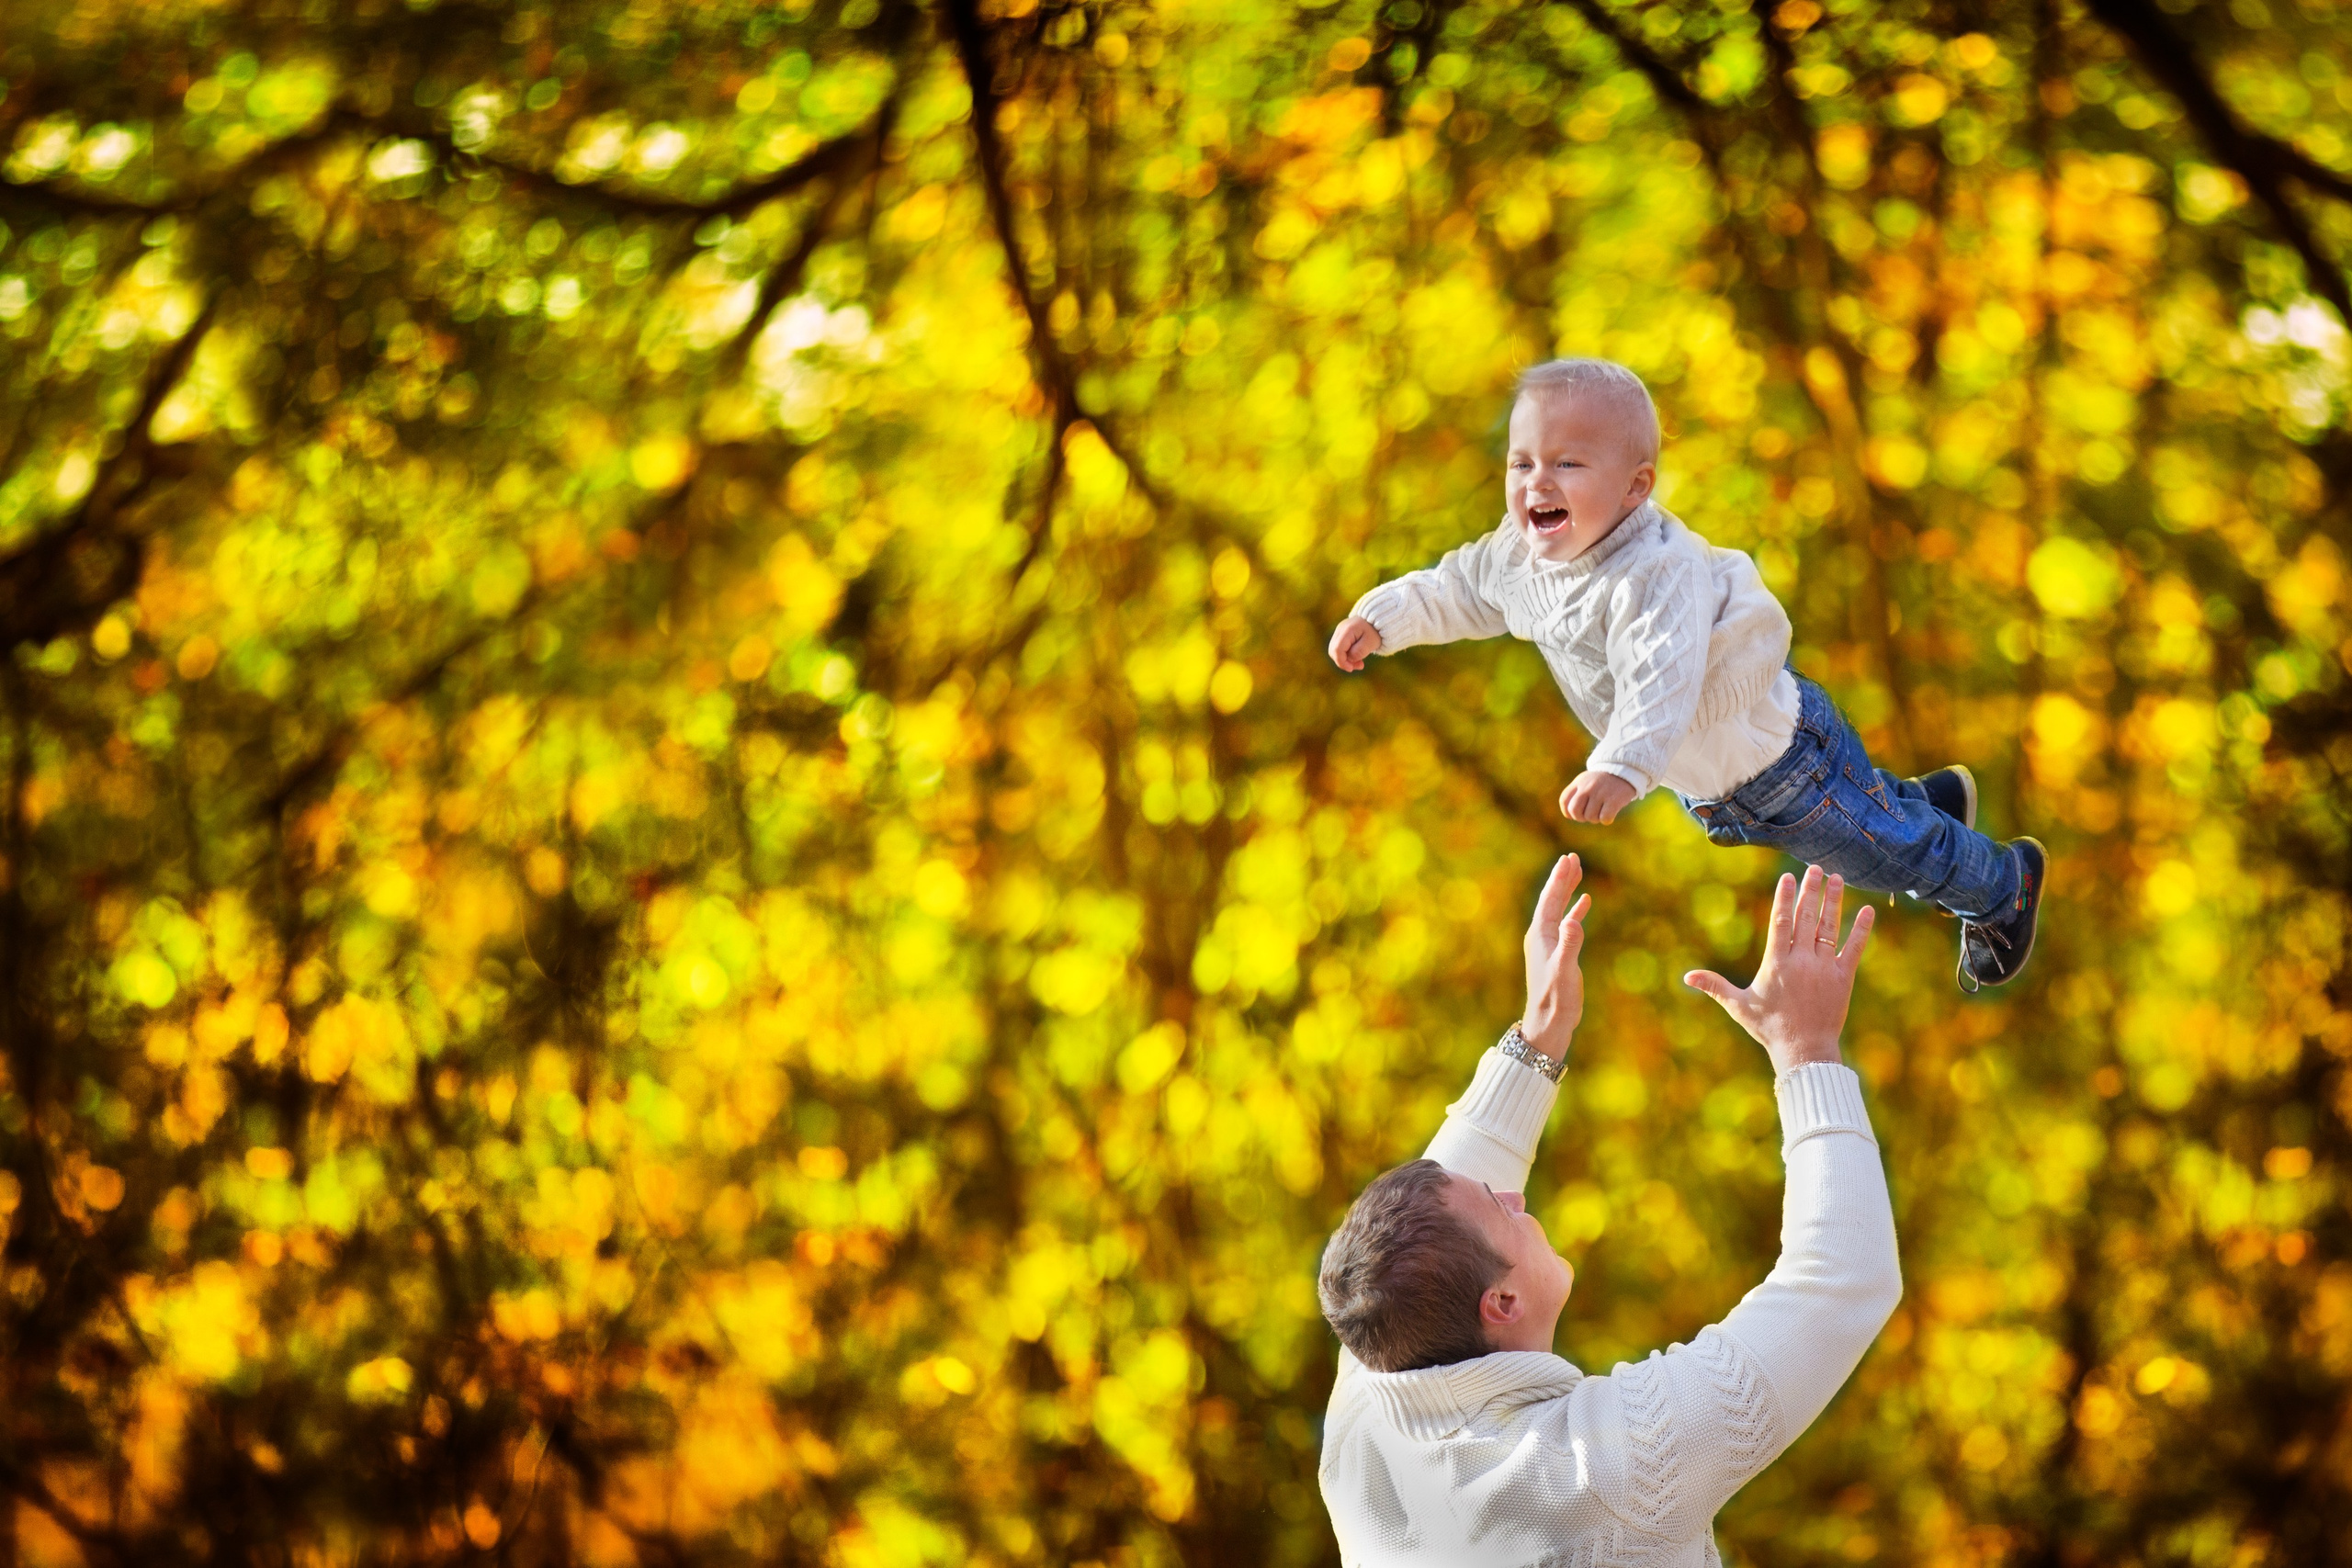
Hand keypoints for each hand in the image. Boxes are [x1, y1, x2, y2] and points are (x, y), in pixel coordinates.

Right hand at [1328, 616, 1382, 671]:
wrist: (1376, 620)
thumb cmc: (1375, 631)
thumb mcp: (1371, 643)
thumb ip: (1359, 652)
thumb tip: (1349, 659)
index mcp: (1348, 630)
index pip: (1337, 649)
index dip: (1341, 662)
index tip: (1351, 669)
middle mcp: (1340, 629)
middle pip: (1333, 651)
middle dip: (1343, 662)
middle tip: (1359, 665)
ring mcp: (1339, 631)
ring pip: (1334, 650)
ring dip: (1344, 659)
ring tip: (1359, 662)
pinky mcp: (1340, 634)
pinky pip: (1338, 648)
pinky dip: (1345, 655)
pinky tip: (1356, 656)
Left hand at [1521, 854, 1591, 1061]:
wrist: (1548, 1024)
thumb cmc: (1556, 999)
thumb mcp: (1565, 971)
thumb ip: (1570, 945)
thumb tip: (1574, 920)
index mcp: (1540, 936)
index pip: (1550, 900)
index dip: (1559, 879)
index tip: (1568, 858)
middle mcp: (1540, 936)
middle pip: (1551, 900)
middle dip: (1562, 878)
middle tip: (1572, 857)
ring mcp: (1548, 944)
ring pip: (1558, 909)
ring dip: (1567, 891)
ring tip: (1577, 872)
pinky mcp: (1557, 953)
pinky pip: (1565, 924)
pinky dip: (1575, 911)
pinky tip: (1584, 903)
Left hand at [1559, 769, 1637, 823]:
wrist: (1625, 770)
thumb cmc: (1604, 781)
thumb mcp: (1586, 781)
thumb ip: (1576, 794)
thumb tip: (1569, 815)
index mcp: (1579, 782)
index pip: (1564, 800)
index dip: (1568, 812)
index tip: (1575, 814)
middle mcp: (1587, 787)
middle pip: (1574, 811)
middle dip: (1581, 818)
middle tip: (1590, 815)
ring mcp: (1600, 793)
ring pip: (1590, 817)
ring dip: (1596, 819)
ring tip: (1602, 810)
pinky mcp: (1613, 800)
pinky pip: (1604, 819)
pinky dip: (1607, 820)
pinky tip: (1611, 814)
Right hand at [1684, 866, 1874, 1074]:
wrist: (1805, 1051)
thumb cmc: (1769, 1028)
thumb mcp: (1739, 1006)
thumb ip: (1715, 986)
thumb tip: (1686, 977)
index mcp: (1776, 964)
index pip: (1781, 922)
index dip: (1785, 897)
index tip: (1789, 877)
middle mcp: (1801, 961)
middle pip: (1806, 917)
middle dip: (1811, 890)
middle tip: (1815, 868)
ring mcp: (1824, 968)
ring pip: (1829, 927)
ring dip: (1833, 901)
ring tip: (1836, 878)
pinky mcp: (1843, 978)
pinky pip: (1854, 948)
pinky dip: (1861, 929)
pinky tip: (1868, 910)